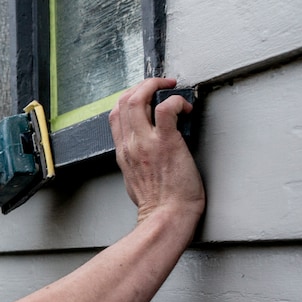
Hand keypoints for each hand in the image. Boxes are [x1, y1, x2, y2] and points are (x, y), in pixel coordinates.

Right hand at [109, 77, 204, 225]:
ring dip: (156, 86)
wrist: (167, 216)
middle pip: (124, 100)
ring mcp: (146, 142)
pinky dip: (176, 102)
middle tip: (161, 85)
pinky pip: (166, 109)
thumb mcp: (133, 178)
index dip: (130, 97)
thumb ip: (135, 159)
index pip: (115, 113)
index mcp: (123, 151)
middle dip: (144, 85)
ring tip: (172, 89)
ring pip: (139, 99)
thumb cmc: (157, 203)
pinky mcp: (167, 143)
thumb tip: (146, 149)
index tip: (145, 95)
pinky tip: (185, 109)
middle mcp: (130, 143)